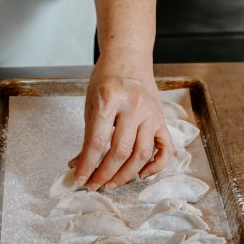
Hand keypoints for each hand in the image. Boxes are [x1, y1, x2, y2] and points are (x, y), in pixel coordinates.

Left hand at [69, 49, 173, 189]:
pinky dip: (155, 167)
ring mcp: (151, 114)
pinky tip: (141, 175)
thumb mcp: (90, 104)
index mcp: (109, 99)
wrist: (129, 58)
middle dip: (104, 174)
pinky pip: (165, 150)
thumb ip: (86, 135)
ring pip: (141, 154)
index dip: (87, 165)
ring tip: (111, 184)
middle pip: (120, 152)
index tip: (80, 179)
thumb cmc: (106, 80)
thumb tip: (79, 165)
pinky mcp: (162, 120)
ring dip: (125, 175)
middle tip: (94, 185)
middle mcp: (133, 106)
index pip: (97, 141)